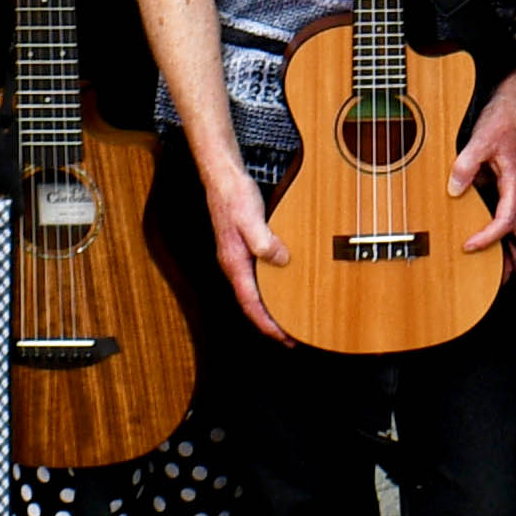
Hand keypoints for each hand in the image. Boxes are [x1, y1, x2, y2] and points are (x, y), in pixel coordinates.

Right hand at [199, 152, 292, 345]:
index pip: (251, 304)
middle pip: (252, 304)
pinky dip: (272, 288)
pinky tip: (285, 286)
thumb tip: (281, 260)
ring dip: (271, 308)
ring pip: (255, 291)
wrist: (223, 176)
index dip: (268, 324)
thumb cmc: (234, 195)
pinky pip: (259, 277)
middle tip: (292, 337)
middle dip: (270, 323)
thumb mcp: (251, 219)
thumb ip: (264, 241)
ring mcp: (239, 257)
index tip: (284, 339)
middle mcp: (234, 265)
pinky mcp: (246, 247)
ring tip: (291, 319)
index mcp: (234, 263)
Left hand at [452, 43, 515, 250]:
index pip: (506, 219)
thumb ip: (466, 164)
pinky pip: (499, 205)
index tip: (469, 246)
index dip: (489, 237)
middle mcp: (514, 186)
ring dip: (504, 242)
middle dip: (512, 255)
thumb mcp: (481, 139)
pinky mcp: (502, 177)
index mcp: (514, 180)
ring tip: (495, 265)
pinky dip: (494, 222)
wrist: (515, 97)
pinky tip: (480, 228)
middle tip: (502, 279)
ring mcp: (509, 183)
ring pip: (510, 220)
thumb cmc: (503, 116)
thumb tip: (454, 189)